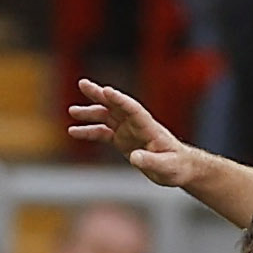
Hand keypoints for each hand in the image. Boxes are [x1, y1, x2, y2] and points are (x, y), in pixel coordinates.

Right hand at [66, 80, 200, 188]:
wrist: (180, 168)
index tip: (106, 91)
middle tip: (83, 84)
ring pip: (106, 116)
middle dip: (99, 95)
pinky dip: (89, 131)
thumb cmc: (177, 166)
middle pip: (116, 105)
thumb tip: (134, 157)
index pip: (133, 109)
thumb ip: (151, 161)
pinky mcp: (123, 140)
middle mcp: (136, 125)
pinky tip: (73, 131)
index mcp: (149, 127)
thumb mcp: (166, 167)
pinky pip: (103, 133)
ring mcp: (128, 131)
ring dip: (90, 112)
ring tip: (72, 110)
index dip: (120, 100)